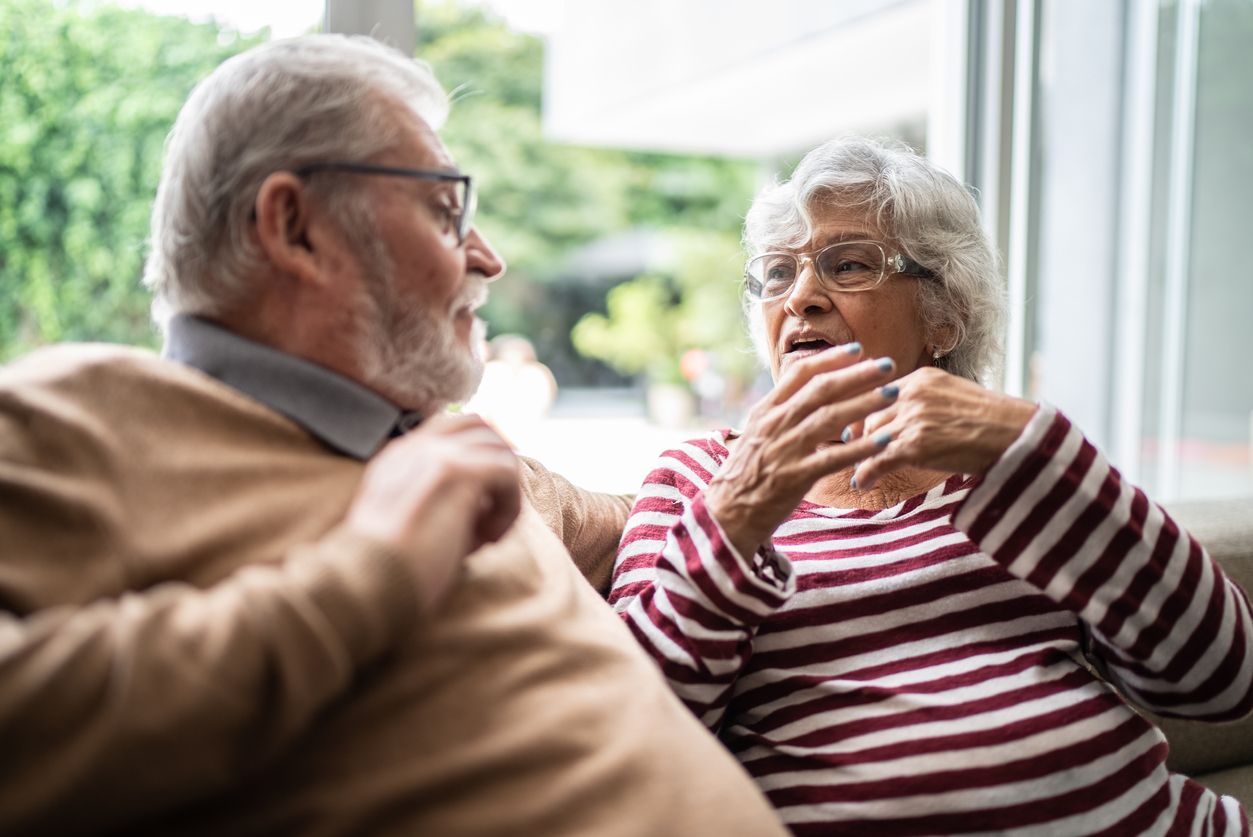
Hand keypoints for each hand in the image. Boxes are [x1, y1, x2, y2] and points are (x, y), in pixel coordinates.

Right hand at [347, 413, 521, 611]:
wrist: (367, 582)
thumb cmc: (385, 570)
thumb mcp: (404, 524)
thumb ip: (435, 501)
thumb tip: (481, 504)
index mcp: (398, 458)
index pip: (450, 427)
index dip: (479, 453)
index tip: (486, 496)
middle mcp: (415, 449)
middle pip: (480, 426)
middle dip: (500, 462)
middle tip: (499, 508)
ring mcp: (435, 456)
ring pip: (499, 450)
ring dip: (505, 493)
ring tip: (487, 535)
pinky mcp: (456, 473)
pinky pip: (507, 472)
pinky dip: (509, 507)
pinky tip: (489, 540)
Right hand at [706, 345, 900, 556]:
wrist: (727, 513)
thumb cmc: (746, 474)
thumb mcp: (756, 434)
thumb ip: (781, 413)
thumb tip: (807, 394)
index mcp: (765, 411)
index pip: (800, 374)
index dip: (830, 359)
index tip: (857, 350)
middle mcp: (775, 424)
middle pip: (821, 390)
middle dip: (857, 375)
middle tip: (887, 364)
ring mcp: (785, 449)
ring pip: (830, 418)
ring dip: (864, 403)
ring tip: (892, 394)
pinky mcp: (795, 477)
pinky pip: (833, 458)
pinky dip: (860, 448)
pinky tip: (883, 441)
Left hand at [850, 367, 1036, 489]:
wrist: (1016, 436)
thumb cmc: (992, 421)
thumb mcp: (954, 396)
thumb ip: (925, 401)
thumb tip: (906, 418)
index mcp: (920, 379)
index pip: (878, 395)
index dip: (865, 415)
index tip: (857, 428)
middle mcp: (912, 395)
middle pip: (870, 417)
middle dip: (861, 437)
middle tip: (857, 451)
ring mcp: (912, 420)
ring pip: (870, 440)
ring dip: (862, 457)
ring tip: (862, 470)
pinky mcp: (914, 446)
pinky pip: (877, 462)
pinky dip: (866, 475)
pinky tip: (863, 484)